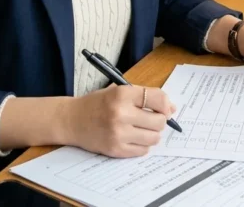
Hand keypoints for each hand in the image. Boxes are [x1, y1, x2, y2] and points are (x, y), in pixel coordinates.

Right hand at [60, 84, 175, 157]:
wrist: (72, 120)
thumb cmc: (97, 104)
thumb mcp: (118, 91)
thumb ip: (144, 96)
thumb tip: (171, 108)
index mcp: (122, 94)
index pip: (158, 99)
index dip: (165, 105)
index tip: (164, 108)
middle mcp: (121, 113)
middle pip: (159, 121)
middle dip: (159, 121)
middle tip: (151, 119)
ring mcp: (118, 133)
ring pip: (154, 138)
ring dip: (152, 134)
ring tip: (142, 129)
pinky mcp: (115, 149)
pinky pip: (142, 151)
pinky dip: (142, 145)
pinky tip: (133, 138)